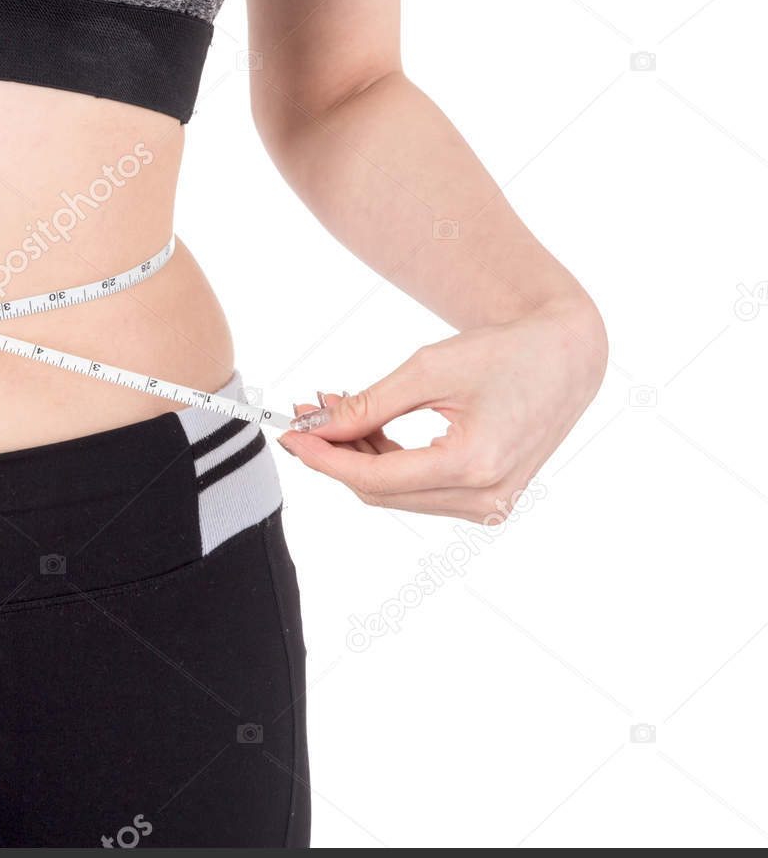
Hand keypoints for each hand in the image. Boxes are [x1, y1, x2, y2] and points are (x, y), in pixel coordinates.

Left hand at [278, 298, 607, 521]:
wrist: (565, 356)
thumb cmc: (504, 352)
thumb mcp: (428, 368)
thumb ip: (369, 405)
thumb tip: (316, 429)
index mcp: (475, 465)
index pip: (376, 478)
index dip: (326, 459)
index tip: (291, 435)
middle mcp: (485, 497)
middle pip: (382, 491)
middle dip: (337, 455)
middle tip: (307, 415)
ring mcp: (490, 505)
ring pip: (397, 493)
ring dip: (359, 456)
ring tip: (334, 411)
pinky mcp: (488, 501)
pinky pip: (420, 489)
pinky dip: (387, 461)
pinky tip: (366, 427)